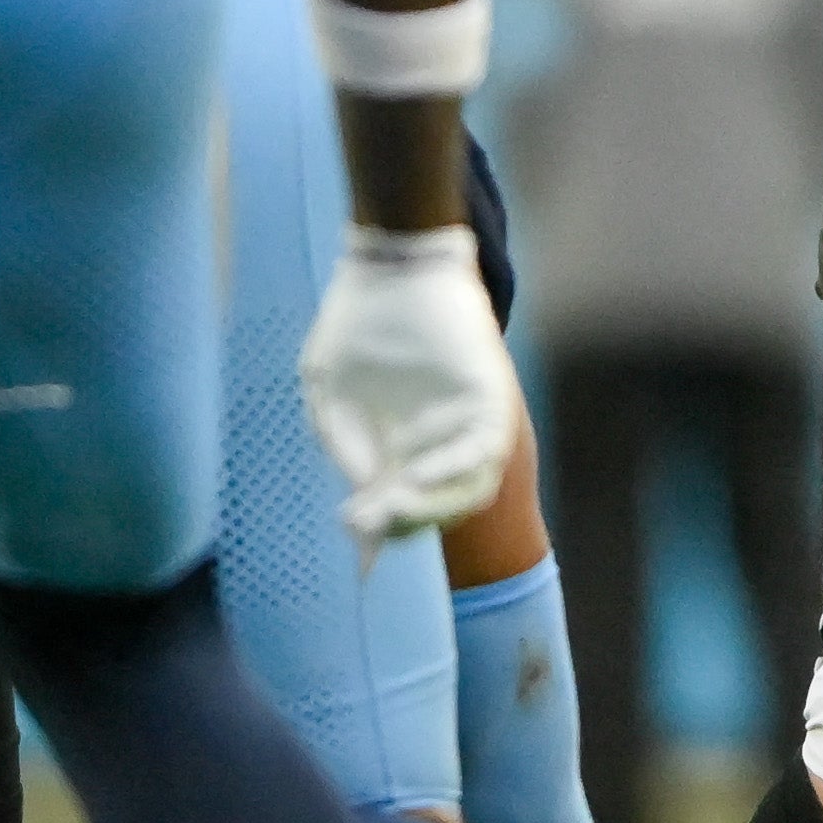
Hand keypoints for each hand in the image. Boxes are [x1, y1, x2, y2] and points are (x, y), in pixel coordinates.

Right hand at [303, 227, 518, 543]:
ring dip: (432, 509)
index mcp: (404, 447)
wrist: (388, 267)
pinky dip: (452, 472)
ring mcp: (467, 423)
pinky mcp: (491, 398)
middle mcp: (442, 442)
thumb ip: (344, 445)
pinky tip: (413, 478)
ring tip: (391, 508)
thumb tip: (363, 496)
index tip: (357, 555)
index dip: (382, 537)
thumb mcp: (331, 395)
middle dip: (405, 527)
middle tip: (369, 528)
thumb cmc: (357, 329)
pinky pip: (485, 451)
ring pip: (469, 490)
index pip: (403, 508)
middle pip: (440, 508)